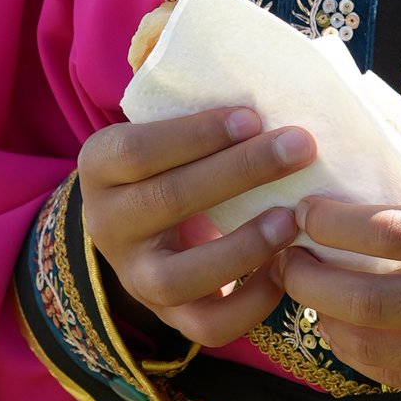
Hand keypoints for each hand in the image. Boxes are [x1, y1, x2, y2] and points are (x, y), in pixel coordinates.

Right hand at [77, 105, 315, 355]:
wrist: (148, 228)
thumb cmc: (177, 160)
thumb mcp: (168, 129)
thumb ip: (197, 103)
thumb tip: (270, 73)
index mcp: (100, 167)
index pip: (139, 150)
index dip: (197, 134)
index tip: (254, 116)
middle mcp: (107, 225)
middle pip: (168, 200)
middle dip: (240, 171)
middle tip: (300, 147)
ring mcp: (136, 278)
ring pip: (180, 276)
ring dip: (242, 246)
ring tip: (292, 218)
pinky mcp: (170, 317)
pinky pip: (207, 327)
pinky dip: (251, 303)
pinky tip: (286, 269)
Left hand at [292, 184, 400, 400]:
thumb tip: (376, 160)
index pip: (394, 232)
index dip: (333, 223)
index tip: (304, 211)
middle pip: (369, 300)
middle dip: (310, 279)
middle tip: (285, 258)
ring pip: (374, 348)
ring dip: (326, 320)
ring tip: (307, 292)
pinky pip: (398, 378)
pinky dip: (361, 352)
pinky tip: (346, 328)